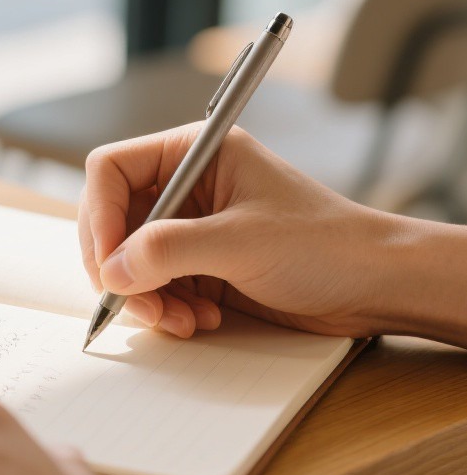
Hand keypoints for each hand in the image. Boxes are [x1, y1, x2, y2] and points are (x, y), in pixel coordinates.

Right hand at [79, 124, 400, 339]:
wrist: (375, 286)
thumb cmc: (325, 244)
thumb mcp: (241, 242)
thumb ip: (169, 250)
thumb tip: (112, 269)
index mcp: (193, 153)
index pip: (111, 170)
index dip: (100, 215)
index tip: (107, 261)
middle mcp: (185, 187)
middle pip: (113, 220)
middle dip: (120, 266)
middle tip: (135, 301)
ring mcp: (190, 227)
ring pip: (129, 259)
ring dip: (145, 296)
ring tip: (180, 320)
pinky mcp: (198, 264)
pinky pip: (154, 285)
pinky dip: (166, 308)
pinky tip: (199, 321)